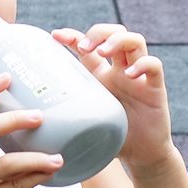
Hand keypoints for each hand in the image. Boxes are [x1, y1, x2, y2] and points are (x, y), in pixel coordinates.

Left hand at [52, 24, 175, 166]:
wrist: (142, 155)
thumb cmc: (113, 138)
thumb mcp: (85, 123)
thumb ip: (65, 119)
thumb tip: (31, 127)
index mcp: (102, 75)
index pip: (89, 45)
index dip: (72, 35)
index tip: (56, 35)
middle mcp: (121, 70)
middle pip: (115, 32)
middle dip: (98, 32)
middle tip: (84, 46)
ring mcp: (139, 77)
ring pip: (135, 41)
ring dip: (117, 40)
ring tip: (103, 52)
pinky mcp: (156, 88)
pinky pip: (154, 65)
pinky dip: (142, 64)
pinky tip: (129, 74)